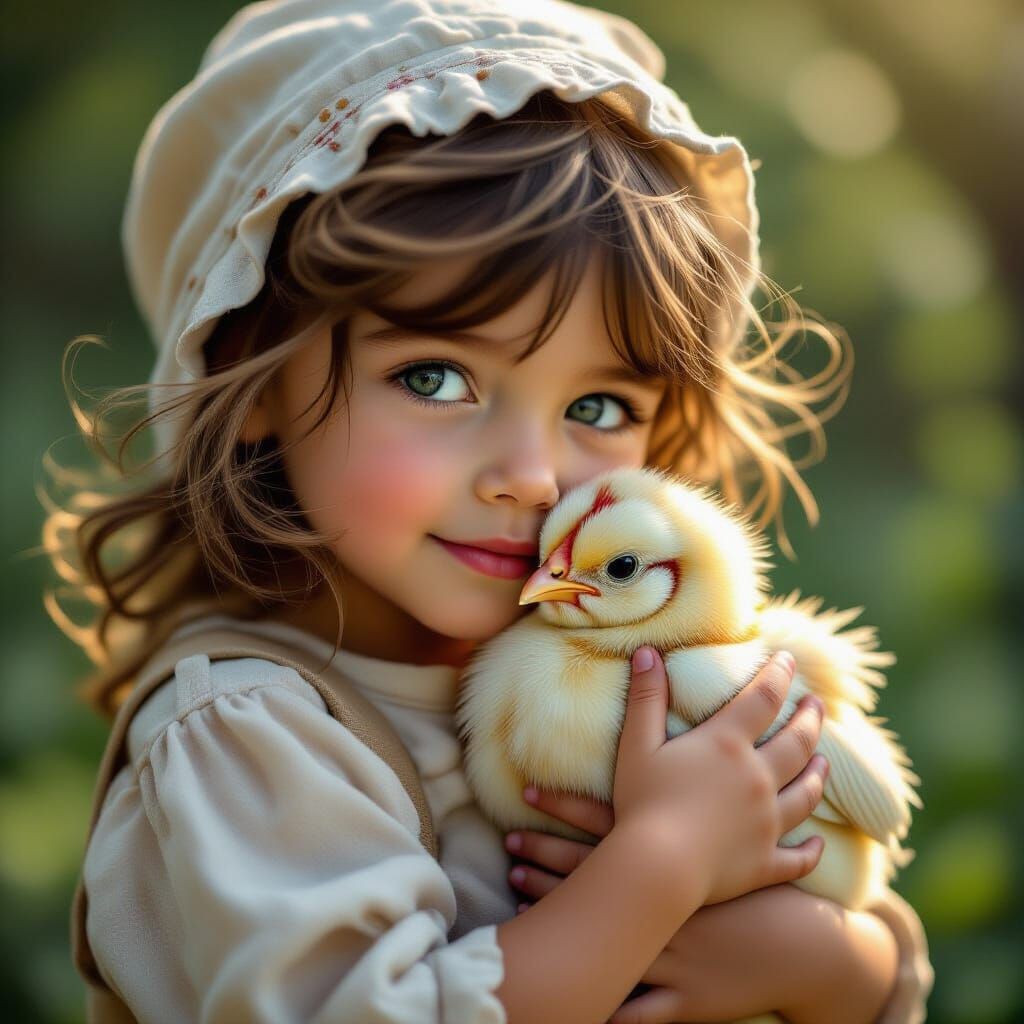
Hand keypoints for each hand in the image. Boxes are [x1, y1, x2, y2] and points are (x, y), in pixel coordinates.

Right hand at [611, 647, 828, 906]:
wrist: (657, 867)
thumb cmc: (642, 802)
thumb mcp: (637, 744)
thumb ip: (646, 697)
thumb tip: (646, 652)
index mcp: (727, 744)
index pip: (763, 698)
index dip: (777, 674)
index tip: (787, 659)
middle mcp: (757, 778)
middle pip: (796, 742)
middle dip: (810, 719)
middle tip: (817, 704)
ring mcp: (767, 822)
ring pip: (805, 794)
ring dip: (817, 774)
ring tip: (824, 761)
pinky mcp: (765, 861)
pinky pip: (798, 856)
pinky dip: (811, 849)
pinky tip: (818, 843)